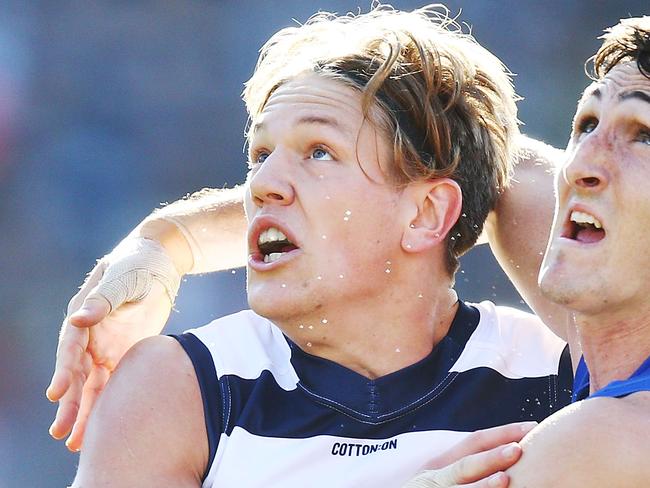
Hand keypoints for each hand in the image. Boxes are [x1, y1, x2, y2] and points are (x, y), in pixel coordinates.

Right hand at [46, 238, 180, 450]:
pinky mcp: (123, 355)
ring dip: (84, 412)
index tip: (57, 393)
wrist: (158, 264)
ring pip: (92, 385)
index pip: (70, 347)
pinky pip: (114, 384)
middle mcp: (89, 336)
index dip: (63, 371)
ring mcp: (105, 347)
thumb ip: (104, 299)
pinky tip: (100, 429)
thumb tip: (78, 319)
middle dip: (70, 403)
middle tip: (62, 431)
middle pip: (77, 374)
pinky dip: (108, 405)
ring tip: (74, 443)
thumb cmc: (137, 266)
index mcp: (84, 315)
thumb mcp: (123, 279)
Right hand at [403, 422, 536, 487]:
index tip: (529, 428)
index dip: (500, 433)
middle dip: (493, 456)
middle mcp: (434, 478)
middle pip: (466, 464)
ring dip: (484, 485)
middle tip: (520, 449)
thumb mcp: (437, 477)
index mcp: (438, 464)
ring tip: (506, 479)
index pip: (472, 441)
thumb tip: (503, 454)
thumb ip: (462, 468)